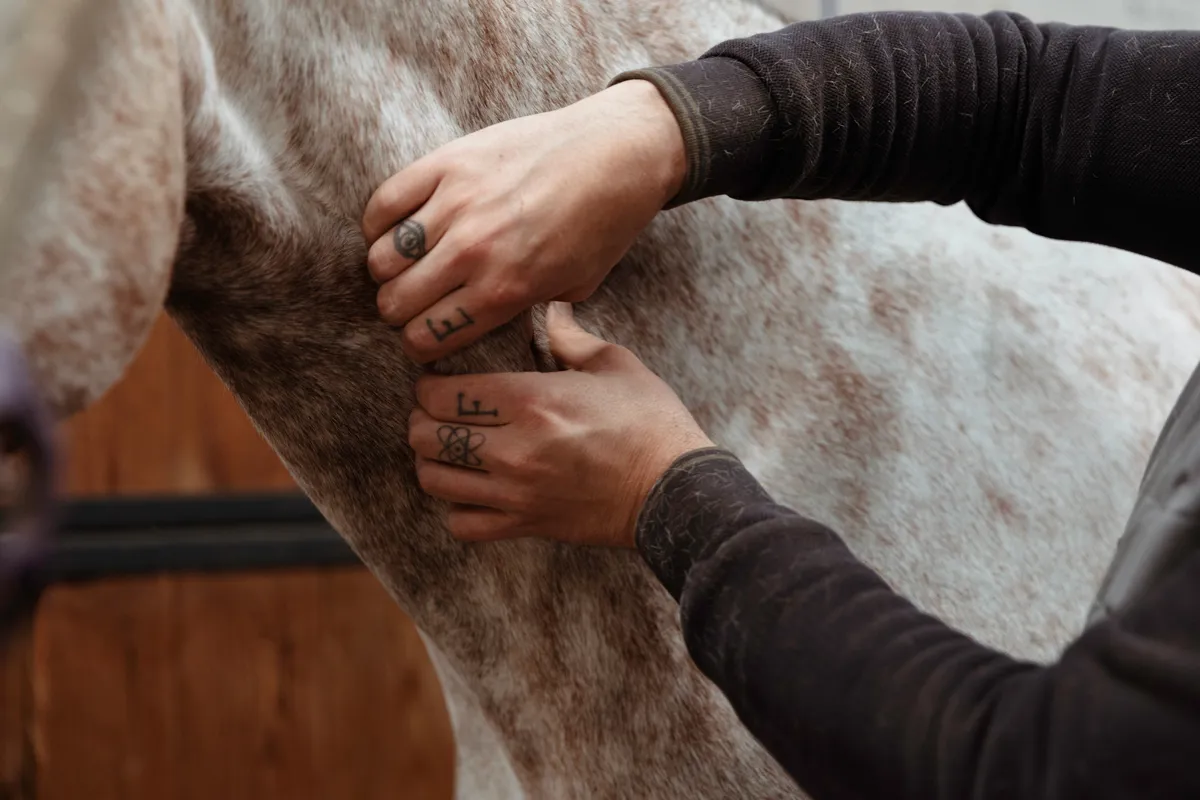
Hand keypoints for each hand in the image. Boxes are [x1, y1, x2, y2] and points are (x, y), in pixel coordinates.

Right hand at [361, 79, 685, 362]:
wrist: (617, 153)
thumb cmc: (602, 223)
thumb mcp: (575, 286)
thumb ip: (528, 308)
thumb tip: (491, 318)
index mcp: (505, 290)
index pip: (428, 337)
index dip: (420, 345)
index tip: (423, 338)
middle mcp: (474, 251)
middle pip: (397, 302)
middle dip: (399, 312)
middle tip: (411, 303)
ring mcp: (456, 204)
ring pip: (383, 257)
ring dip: (387, 270)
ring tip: (403, 267)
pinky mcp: (447, 162)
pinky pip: (384, 202)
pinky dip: (378, 223)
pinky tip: (391, 230)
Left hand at [408, 303, 712, 546]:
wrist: (675, 490)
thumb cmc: (651, 422)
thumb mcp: (615, 364)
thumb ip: (570, 337)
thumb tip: (550, 308)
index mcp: (532, 401)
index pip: (443, 393)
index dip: (430, 385)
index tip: (440, 382)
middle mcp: (514, 449)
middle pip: (427, 436)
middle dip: (424, 421)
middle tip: (438, 414)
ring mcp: (516, 492)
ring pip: (435, 480)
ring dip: (433, 462)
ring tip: (449, 449)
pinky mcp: (526, 524)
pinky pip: (462, 524)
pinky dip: (457, 508)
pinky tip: (472, 490)